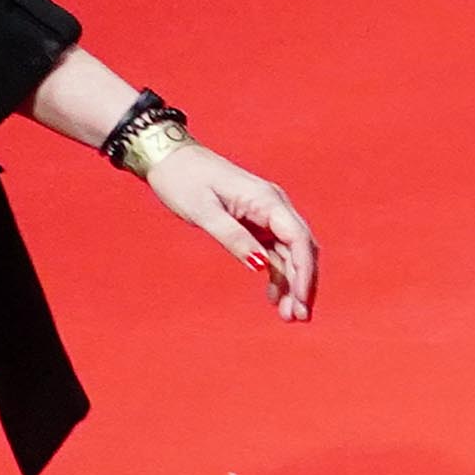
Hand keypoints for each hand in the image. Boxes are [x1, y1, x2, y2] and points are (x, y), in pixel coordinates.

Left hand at [139, 139, 321, 321]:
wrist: (170, 157)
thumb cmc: (183, 179)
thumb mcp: (204, 211)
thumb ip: (233, 238)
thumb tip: (260, 266)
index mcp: (267, 200)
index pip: (298, 240)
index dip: (304, 272)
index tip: (299, 300)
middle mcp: (274, 206)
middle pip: (301, 249)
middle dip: (302, 284)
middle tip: (297, 317)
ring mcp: (267, 213)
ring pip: (290, 253)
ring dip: (291, 283)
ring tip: (286, 314)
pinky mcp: (257, 220)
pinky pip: (275, 250)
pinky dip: (277, 273)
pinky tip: (272, 295)